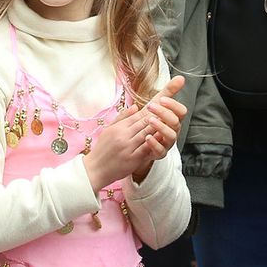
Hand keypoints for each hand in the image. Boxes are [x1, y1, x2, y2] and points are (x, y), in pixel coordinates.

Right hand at [84, 76, 186, 191]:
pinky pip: (146, 148)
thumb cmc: (102, 149)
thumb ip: (123, 118)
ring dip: (159, 125)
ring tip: (171, 118)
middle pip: (144, 121)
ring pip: (147, 132)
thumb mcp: (109, 130)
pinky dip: (154, 142)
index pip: (139, 114)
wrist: (94, 169)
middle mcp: (123, 134)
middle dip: (159, 112)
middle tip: (172, 105)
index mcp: (119, 127)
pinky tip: (163, 137)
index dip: (153, 106)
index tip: (164, 98)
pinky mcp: (132, 158)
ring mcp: (128, 146)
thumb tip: (135, 107)